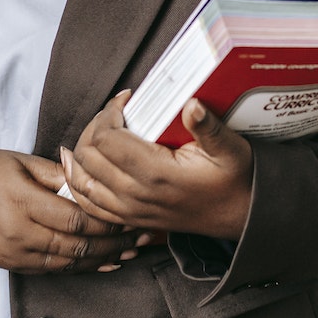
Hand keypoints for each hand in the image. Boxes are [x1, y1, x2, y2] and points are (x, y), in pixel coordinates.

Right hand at [0, 145, 148, 273]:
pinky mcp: (9, 264)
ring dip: (102, 259)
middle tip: (142, 236)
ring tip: (129, 252)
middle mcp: (18, 232)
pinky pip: (51, 270)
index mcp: (22, 201)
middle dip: (114, 243)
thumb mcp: (20, 161)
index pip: (77, 219)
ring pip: (67, 263)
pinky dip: (79, 267)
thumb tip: (91, 179)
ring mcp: (12, 253)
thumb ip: (57, 174)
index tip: (132, 214)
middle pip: (77, 245)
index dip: (108, 221)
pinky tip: (101, 263)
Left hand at [61, 92, 253, 240]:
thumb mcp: (230, 148)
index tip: (125, 98)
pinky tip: (80, 165)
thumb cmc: (234, 180)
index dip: (109, 112)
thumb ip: (208, 126)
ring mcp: (129, 211)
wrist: (238, 216)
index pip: (106, 138)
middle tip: (114, 112)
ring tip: (97, 130)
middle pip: (88, 156)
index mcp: (157, 174)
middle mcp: (136, 195)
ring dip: (82, 152)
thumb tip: (191, 103)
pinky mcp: (128, 219)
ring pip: (81, 181)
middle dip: (94, 126)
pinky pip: (88, 204)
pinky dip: (78, 182)